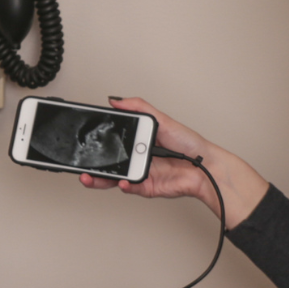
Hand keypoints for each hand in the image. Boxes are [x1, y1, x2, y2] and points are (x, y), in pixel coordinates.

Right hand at [77, 97, 268, 227]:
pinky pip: (131, 187)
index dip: (99, 143)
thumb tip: (116, 100)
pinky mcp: (146, 187)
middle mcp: (137, 157)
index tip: (88, 142)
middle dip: (93, 165)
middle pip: (109, 162)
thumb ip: (139, 107)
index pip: (113, 142)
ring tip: (91, 177)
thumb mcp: (162, 119)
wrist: (205, 166)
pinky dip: (124, 185)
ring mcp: (141, 173)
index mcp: (138, 141)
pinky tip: (122, 181)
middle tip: (83, 164)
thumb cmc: (189, 143)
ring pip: (114, 178)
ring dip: (100, 179)